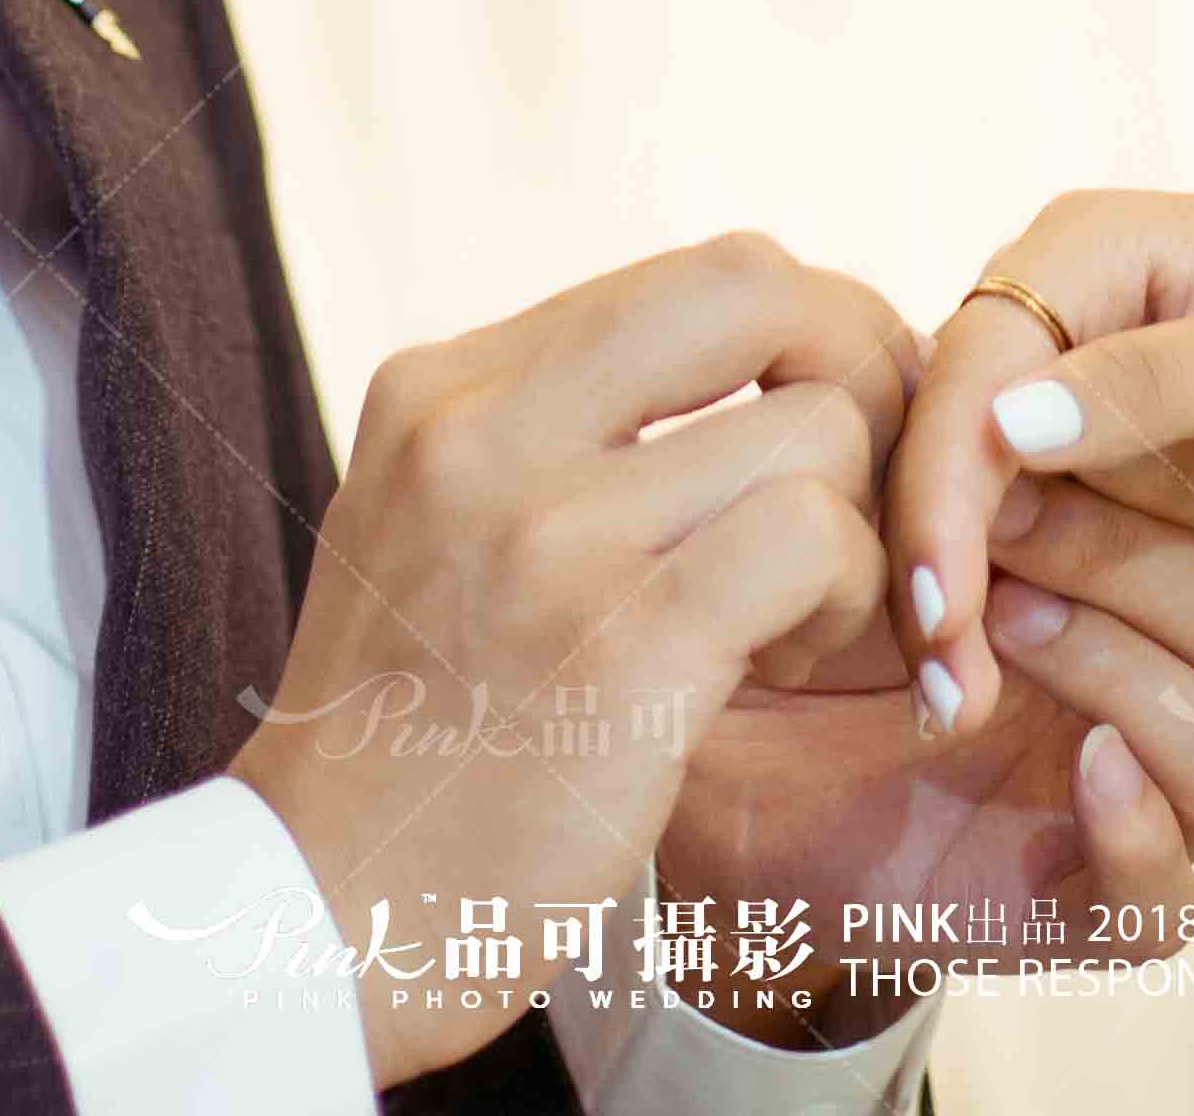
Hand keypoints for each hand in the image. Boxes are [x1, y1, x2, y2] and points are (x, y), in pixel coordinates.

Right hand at [228, 233, 913, 1080]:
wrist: (315, 917)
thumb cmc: (408, 738)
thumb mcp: (437, 529)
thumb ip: (561, 432)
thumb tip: (758, 358)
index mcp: (441, 390)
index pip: (696, 276)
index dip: (811, 330)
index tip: (838, 413)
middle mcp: (482, 433)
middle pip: (758, 287)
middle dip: (864, 365)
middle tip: (878, 476)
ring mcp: (549, 536)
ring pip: (816, 427)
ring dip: (860, 524)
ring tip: (800, 617)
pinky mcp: (622, 647)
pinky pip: (815, 541)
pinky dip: (852, 597)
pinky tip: (787, 663)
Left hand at [648, 467, 1193, 1037]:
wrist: (697, 766)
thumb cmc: (790, 617)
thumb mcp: (864, 510)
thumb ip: (953, 442)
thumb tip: (1004, 364)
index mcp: (1133, 574)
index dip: (1143, 458)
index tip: (1014, 433)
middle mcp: (1157, 685)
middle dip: (1131, 561)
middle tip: (1001, 543)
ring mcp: (1132, 804)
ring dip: (1138, 678)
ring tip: (1010, 635)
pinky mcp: (1080, 911)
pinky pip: (1173, 899)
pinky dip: (1139, 834)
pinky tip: (1074, 767)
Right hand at [881, 191, 1193, 745]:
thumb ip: (1138, 391)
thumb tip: (1004, 429)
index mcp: (1085, 241)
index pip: (970, 375)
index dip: (943, 500)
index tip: (941, 623)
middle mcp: (1072, 290)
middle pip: (962, 429)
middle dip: (950, 553)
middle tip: (947, 693)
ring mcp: (1098, 361)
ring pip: (999, 478)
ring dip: (987, 579)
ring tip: (969, 698)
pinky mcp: (1132, 426)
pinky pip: (1056, 500)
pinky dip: (1040, 571)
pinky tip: (1020, 657)